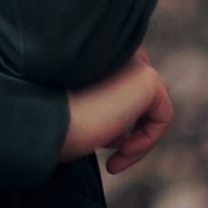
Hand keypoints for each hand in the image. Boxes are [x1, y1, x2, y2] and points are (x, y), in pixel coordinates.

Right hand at [59, 46, 172, 174]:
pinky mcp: (149, 80)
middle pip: (139, 92)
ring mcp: (134, 61)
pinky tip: (121, 153)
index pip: (120, 82)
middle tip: (111, 155)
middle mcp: (116, 48)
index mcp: (95, 51)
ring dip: (137, 136)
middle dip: (130, 125)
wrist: (44, 119)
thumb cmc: (51, 122)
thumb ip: (102, 109)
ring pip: (152, 105)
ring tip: (113, 158)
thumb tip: (125, 131)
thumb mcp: (78, 110)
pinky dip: (146, 140)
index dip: (116, 118)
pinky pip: (162, 116)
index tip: (98, 143)